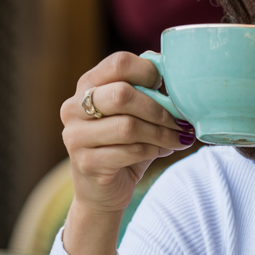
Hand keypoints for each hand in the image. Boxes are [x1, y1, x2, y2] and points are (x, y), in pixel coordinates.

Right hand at [59, 52, 193, 254]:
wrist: (103, 192)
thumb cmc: (124, 146)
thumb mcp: (135, 114)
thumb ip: (148, 93)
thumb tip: (178, 74)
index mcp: (87, 86)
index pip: (119, 63)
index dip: (149, 72)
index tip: (167, 88)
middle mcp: (74, 107)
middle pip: (122, 94)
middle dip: (158, 108)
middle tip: (181, 121)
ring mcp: (75, 136)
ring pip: (128, 126)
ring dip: (161, 133)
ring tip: (178, 138)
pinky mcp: (85, 162)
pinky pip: (129, 151)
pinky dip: (153, 150)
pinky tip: (162, 151)